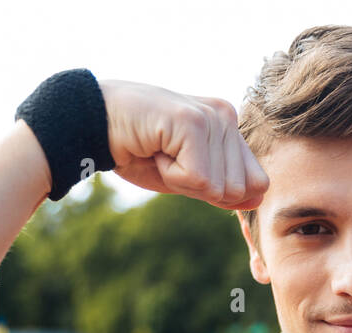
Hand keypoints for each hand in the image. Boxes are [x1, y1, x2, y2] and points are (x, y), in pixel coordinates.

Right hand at [97, 79, 268, 208]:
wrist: (92, 125)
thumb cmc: (137, 150)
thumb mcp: (186, 178)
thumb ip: (222, 188)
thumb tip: (259, 198)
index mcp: (229, 126)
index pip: (256, 181)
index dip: (218, 190)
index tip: (184, 167)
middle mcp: (226, 116)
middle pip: (238, 189)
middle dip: (198, 186)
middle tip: (168, 158)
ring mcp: (212, 116)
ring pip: (219, 187)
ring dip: (181, 180)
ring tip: (160, 151)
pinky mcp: (194, 123)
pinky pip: (198, 179)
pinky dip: (171, 176)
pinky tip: (155, 149)